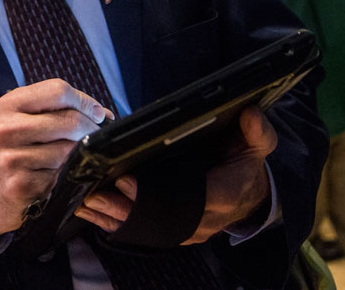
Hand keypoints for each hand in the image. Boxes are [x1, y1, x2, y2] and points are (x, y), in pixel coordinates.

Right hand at [0, 79, 111, 245]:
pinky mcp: (20, 185)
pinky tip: (62, 175)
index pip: (58, 90)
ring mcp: (11, 158)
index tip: (96, 113)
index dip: (84, 101)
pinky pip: (62, 175)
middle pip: (69, 121)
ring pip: (70, 150)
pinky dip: (70, 175)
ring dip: (81, 155)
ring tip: (76, 156)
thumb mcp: (24, 119)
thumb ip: (58, 109)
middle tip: (96, 137)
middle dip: (92, 129)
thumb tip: (103, 114)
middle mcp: (6, 128)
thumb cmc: (15, 150)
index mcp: (9, 104)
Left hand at [75, 106, 276, 242]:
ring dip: (113, 216)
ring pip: (144, 227)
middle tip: (94, 193)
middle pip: (156, 218)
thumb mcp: (259, 147)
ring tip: (85, 201)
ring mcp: (186, 230)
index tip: (125, 180)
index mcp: (222, 196)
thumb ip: (257, 132)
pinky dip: (115, 224)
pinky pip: (141, 231)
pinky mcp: (173, 231)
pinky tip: (91, 213)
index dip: (153, 193)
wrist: (251, 195)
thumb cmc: (247, 166)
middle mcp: (201, 220)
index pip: (186, 200)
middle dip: (123, 206)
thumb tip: (250, 113)